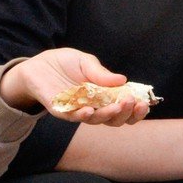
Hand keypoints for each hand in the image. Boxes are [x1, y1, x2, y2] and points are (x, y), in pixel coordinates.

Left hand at [0, 47, 148, 123]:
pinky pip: (74, 117)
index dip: (136, 109)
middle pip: (115, 119)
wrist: (36, 65)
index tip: (145, 103)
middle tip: (132, 102)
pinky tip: (89, 110)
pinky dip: (83, 116)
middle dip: (127, 113)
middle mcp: (95, 107)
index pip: (125, 108)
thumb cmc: (64, 64)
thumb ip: (101, 73)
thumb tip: (123, 80)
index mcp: (105, 96)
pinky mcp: (62, 111)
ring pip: (98, 120)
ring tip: (117, 106)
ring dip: (109, 115)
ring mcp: (79, 111)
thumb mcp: (85, 62)